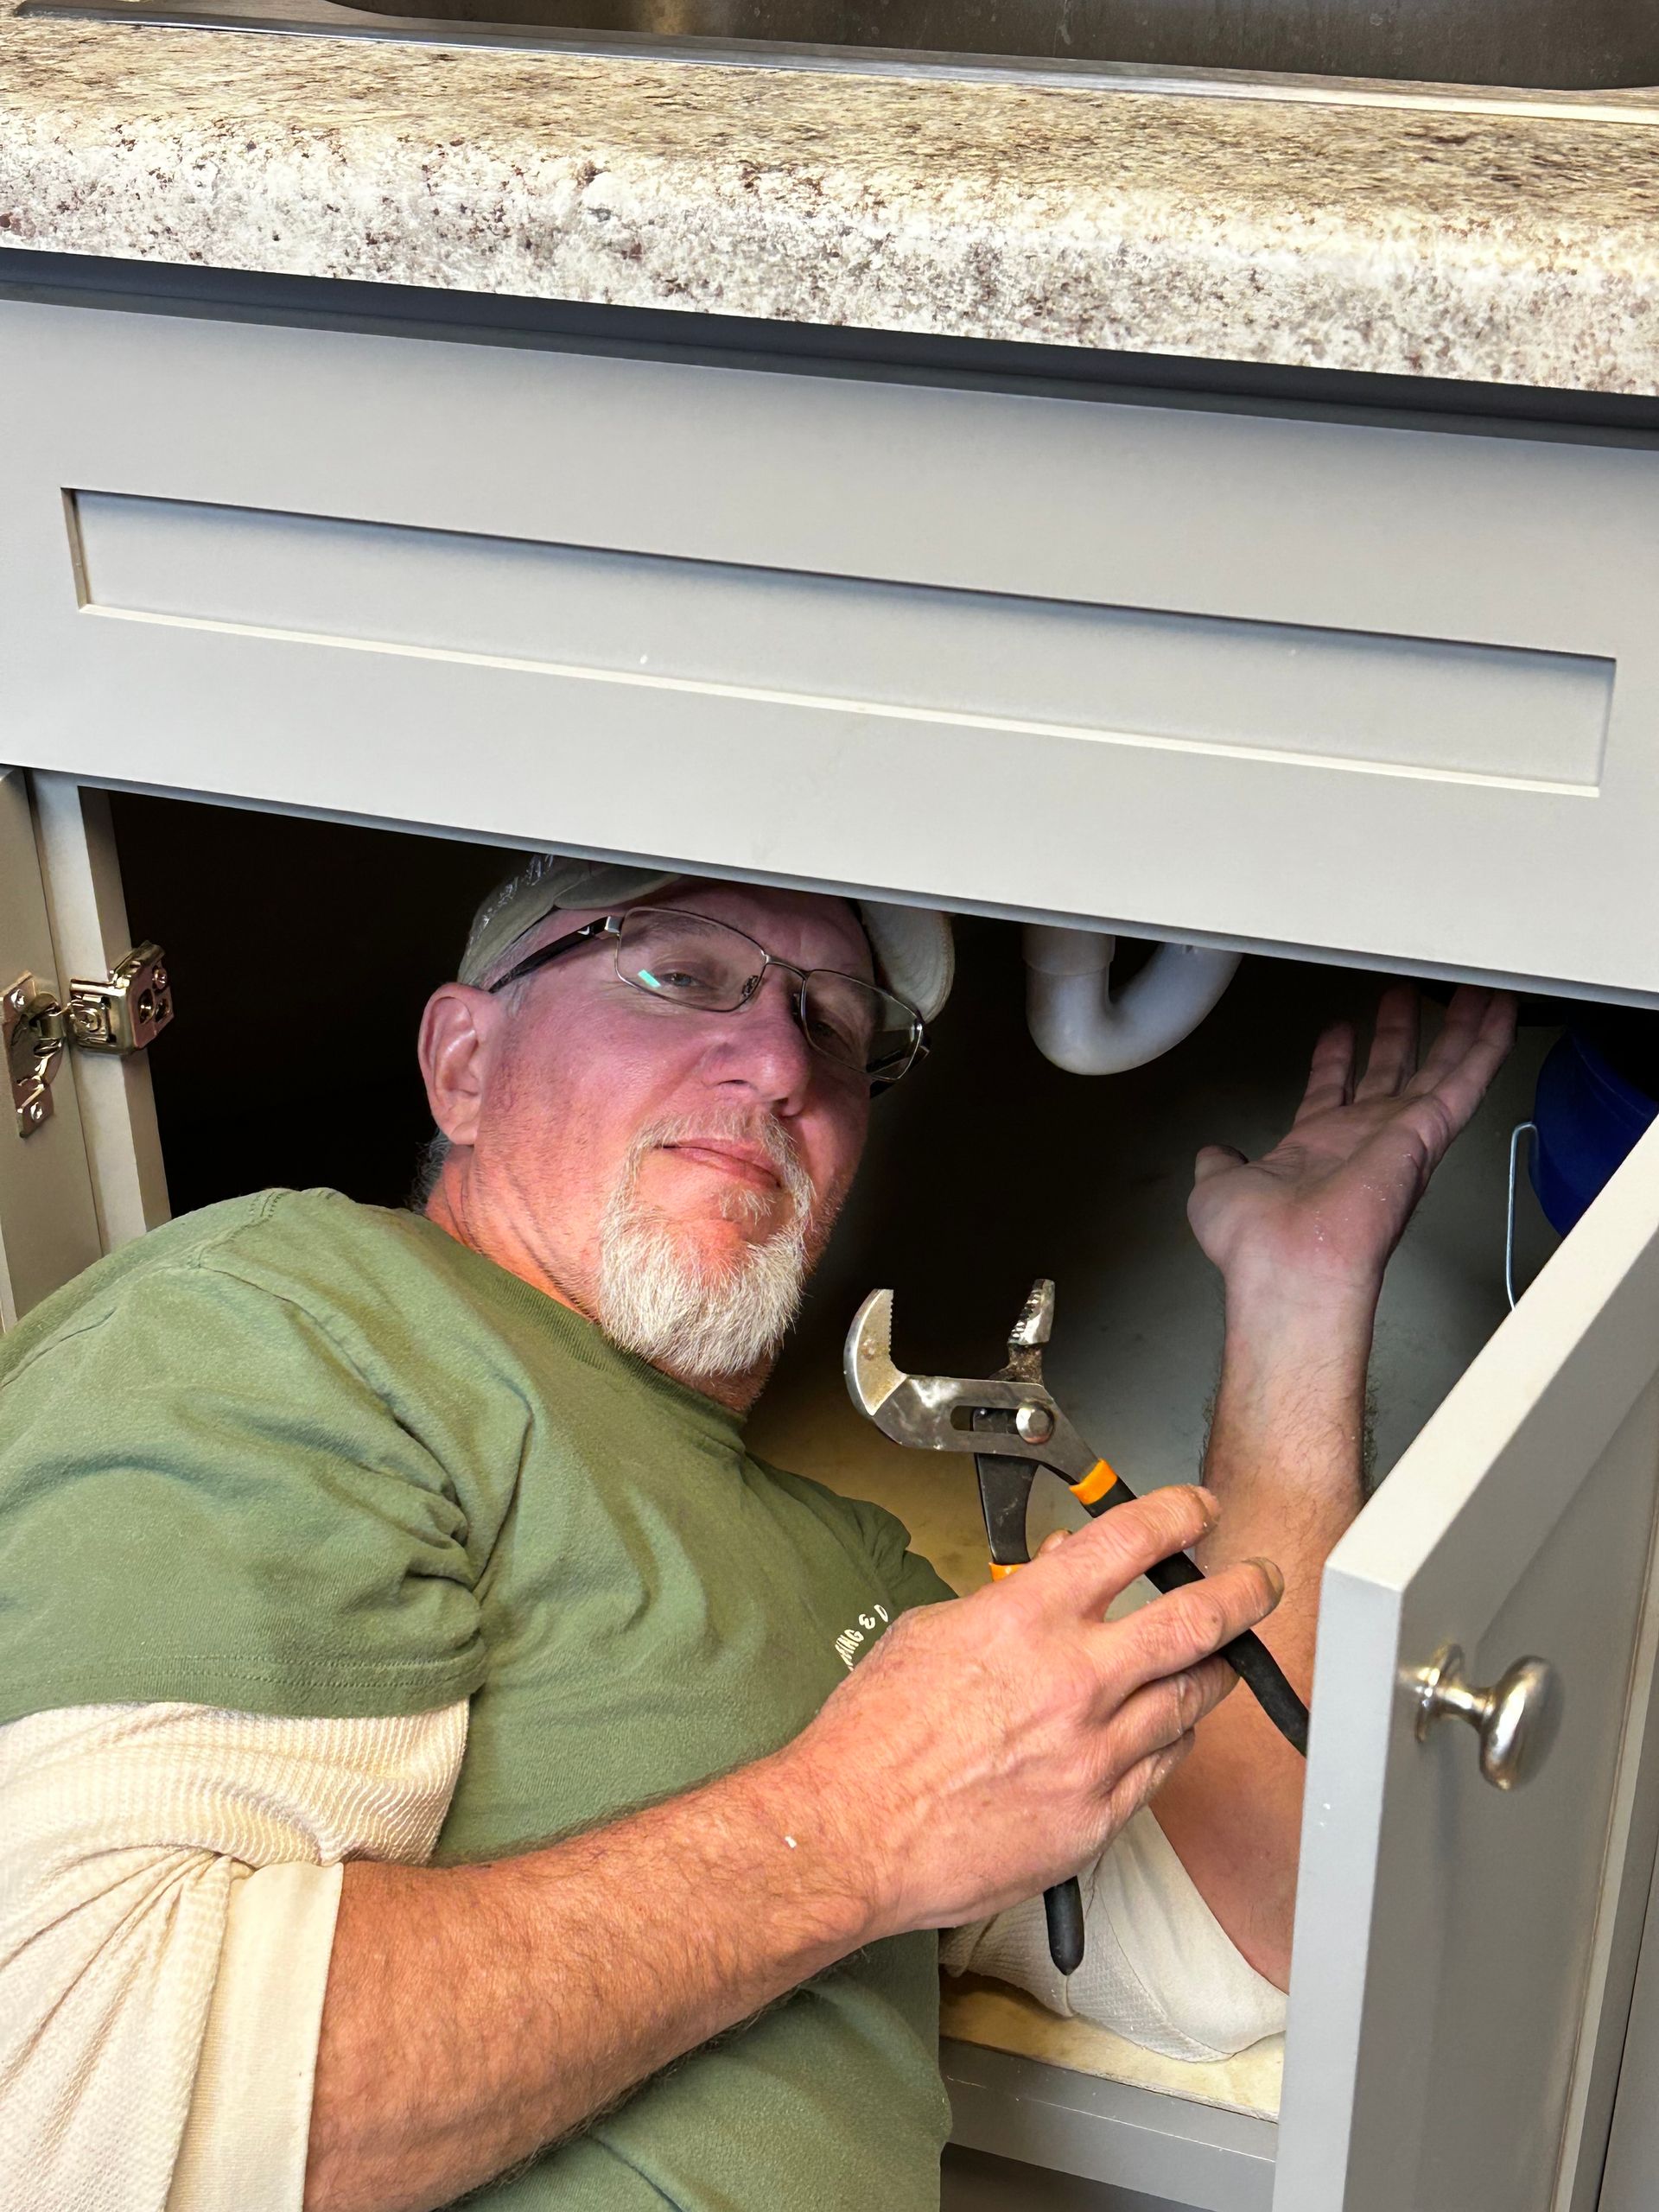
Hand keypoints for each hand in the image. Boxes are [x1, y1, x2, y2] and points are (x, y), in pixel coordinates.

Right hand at [779, 1486, 1281, 1940]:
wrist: (853, 1832)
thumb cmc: (875, 1737)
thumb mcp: (931, 1631)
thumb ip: (1006, 1599)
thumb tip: (1056, 1571)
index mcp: (1027, 1617)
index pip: (1130, 1539)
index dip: (1180, 1514)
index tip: (1199, 1510)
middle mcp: (1075, 1679)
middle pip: (1197, 1620)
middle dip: (1243, 1592)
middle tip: (1258, 1582)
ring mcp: (1094, 1753)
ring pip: (1191, 1699)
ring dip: (1213, 1671)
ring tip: (1221, 1659)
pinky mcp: (1097, 1817)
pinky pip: (1162, 1768)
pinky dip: (1172, 1739)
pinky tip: (1167, 1730)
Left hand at [1187, 984, 1516, 1307]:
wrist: (1291, 1264)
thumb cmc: (1258, 1243)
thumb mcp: (1218, 1190)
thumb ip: (1219, 1166)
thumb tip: (1213, 1156)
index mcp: (1314, 1148)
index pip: (1330, 1093)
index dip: (1335, 1060)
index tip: (1341, 1030)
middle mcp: (1361, 1141)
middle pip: (1388, 1073)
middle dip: (1397, 1034)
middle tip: (1407, 998)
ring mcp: (1397, 1136)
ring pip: (1438, 1070)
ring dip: (1458, 1030)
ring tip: (1474, 994)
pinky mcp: (1425, 1133)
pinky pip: (1464, 1082)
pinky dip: (1486, 1046)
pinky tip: (1501, 1015)